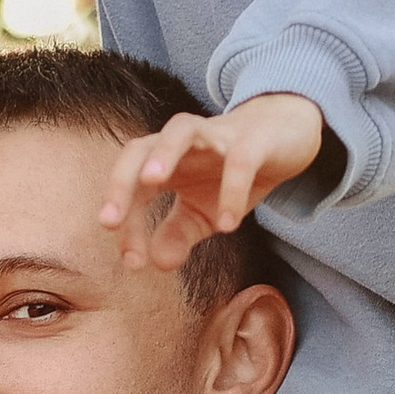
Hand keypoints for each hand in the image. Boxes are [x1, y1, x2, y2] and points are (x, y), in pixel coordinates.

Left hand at [96, 93, 325, 266]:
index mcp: (164, 161)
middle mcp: (182, 143)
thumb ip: (177, 234)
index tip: (132, 261)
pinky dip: (230, 188)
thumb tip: (156, 263)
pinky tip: (227, 225)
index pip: (131, 187)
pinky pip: (239, 160)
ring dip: (163, 153)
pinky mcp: (254, 140)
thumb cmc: (233, 172)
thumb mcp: (203, 212)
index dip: (126, 222)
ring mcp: (217, 136)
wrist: (285, 136)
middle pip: (139, 148)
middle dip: (120, 181)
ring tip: (152, 182)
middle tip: (109, 222)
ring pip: (181, 131)